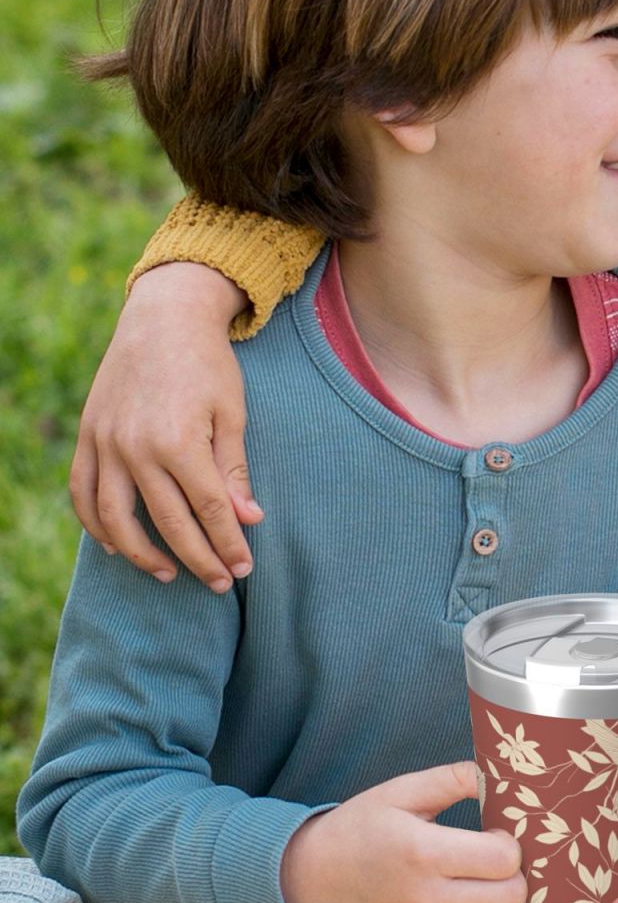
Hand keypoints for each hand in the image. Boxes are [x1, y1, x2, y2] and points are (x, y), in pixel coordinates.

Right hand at [70, 262, 257, 591]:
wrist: (162, 319)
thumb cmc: (208, 365)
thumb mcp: (232, 413)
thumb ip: (234, 470)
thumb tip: (248, 520)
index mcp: (181, 442)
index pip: (209, 511)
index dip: (228, 545)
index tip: (243, 570)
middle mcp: (137, 448)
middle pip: (168, 523)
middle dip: (198, 559)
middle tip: (219, 584)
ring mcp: (106, 444)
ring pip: (116, 519)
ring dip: (142, 554)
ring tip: (169, 573)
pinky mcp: (88, 436)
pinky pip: (84, 492)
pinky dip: (96, 525)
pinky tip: (118, 546)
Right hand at [280, 761, 526, 902]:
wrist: (313, 877)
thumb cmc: (361, 829)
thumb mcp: (403, 791)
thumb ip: (455, 778)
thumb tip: (501, 772)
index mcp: (424, 853)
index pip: (504, 859)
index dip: (511, 844)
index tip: (497, 837)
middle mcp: (425, 902)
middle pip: (510, 896)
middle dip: (515, 875)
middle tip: (496, 865)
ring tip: (493, 895)